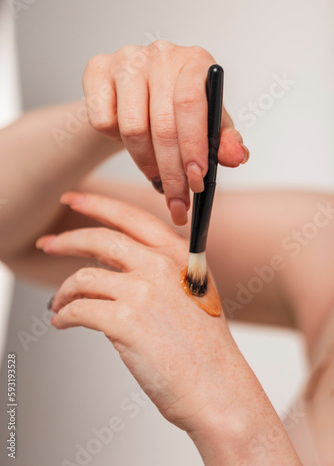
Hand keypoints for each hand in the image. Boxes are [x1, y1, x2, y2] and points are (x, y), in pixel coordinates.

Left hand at [35, 191, 247, 433]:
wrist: (217, 387)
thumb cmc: (205, 347)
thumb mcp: (191, 291)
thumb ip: (157, 270)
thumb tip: (109, 265)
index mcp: (178, 254)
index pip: (130, 217)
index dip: (97, 204)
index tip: (74, 199)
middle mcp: (160, 265)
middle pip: (100, 239)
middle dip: (66, 240)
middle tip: (49, 243)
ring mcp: (143, 292)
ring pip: (83, 278)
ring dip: (64, 291)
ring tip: (59, 303)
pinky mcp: (125, 322)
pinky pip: (79, 310)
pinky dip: (65, 316)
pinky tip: (64, 322)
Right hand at [82, 41, 248, 224]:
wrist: (133, 94)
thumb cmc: (174, 109)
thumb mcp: (206, 124)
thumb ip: (223, 140)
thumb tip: (236, 157)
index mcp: (196, 61)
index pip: (192, 104)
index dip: (193, 147)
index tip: (196, 181)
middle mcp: (161, 54)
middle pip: (162, 123)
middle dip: (171, 172)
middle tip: (177, 202)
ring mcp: (126, 58)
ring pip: (131, 127)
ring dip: (144, 163)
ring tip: (155, 175)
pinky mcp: (97, 69)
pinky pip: (103, 121)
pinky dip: (114, 140)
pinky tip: (126, 138)